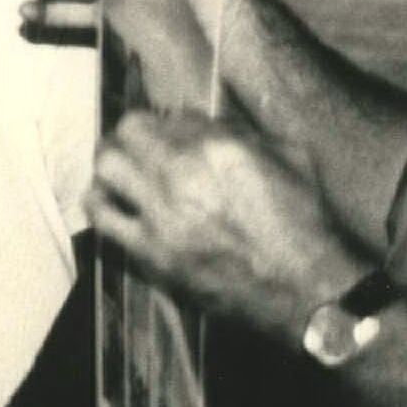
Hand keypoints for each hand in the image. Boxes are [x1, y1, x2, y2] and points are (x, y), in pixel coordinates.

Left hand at [88, 110, 357, 341]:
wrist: (304, 291)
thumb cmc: (304, 224)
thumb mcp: (290, 157)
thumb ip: (244, 133)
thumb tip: (208, 125)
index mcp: (218, 147)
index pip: (170, 115)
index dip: (169, 121)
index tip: (171, 132)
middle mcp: (181, 175)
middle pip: (128, 131)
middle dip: (133, 133)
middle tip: (138, 145)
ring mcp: (161, 216)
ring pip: (106, 168)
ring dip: (112, 164)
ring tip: (120, 172)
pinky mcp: (150, 254)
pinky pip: (103, 219)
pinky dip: (102, 204)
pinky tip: (113, 204)